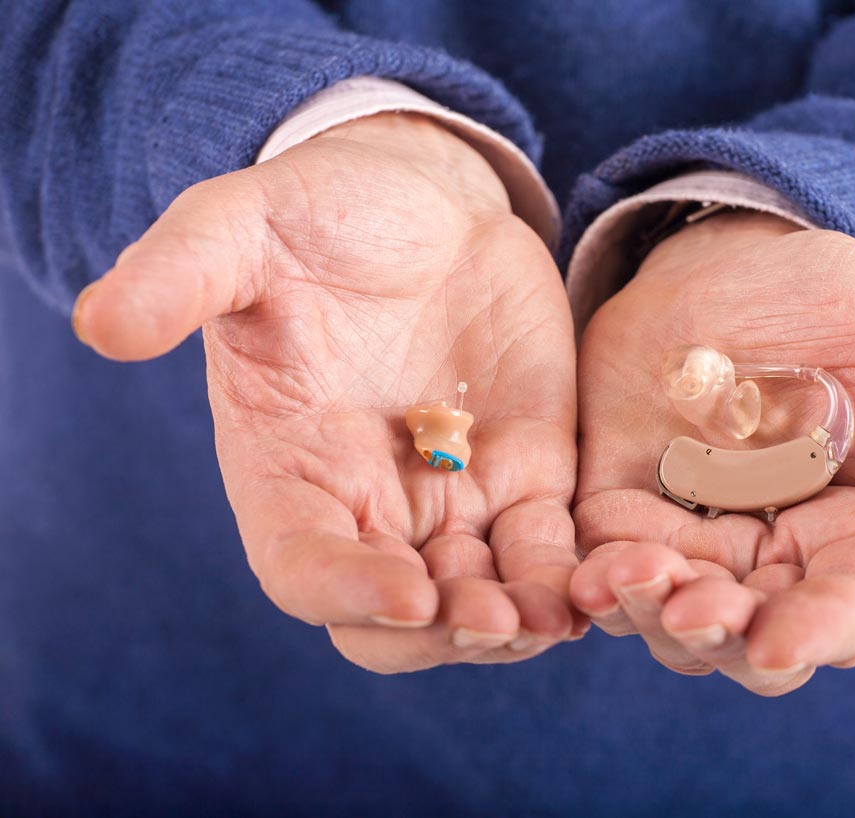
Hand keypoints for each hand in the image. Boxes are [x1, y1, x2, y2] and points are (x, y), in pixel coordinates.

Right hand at [72, 112, 586, 670]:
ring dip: (521, 618)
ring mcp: (455, 497)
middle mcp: (370, 505)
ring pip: (484, 595)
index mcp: (289, 471)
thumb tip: (99, 325)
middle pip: (400, 614)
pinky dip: (572, 572)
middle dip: (446, 630)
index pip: (305, 567)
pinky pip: (549, 546)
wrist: (420, 204)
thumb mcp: (243, 231)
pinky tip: (607, 578)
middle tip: (498, 622)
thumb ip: (183, 277)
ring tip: (562, 615)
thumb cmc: (317, 218)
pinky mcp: (527, 475)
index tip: (407, 590)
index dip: (348, 591)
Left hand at [570, 211, 854, 694]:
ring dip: (645, 613)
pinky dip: (591, 581)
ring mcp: (702, 543)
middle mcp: (785, 562)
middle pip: (752, 639)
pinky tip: (574, 569)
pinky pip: (606, 572)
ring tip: (620, 576)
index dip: (822, 631)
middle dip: (719, 635)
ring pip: (671, 619)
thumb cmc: (852, 305)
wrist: (740, 267)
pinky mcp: (628, 514)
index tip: (785, 644)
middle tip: (690, 607)